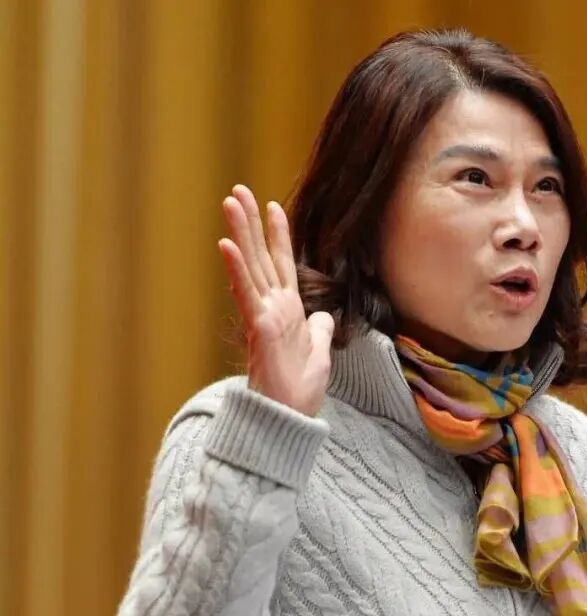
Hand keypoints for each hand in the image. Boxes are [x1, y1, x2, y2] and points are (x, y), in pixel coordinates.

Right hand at [218, 184, 334, 416]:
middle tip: (237, 190)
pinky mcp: (258, 328)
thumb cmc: (299, 391)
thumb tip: (324, 315)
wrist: (290, 418)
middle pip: (260, 256)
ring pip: (250, 266)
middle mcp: (272, 308)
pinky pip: (246, 293)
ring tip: (229, 202)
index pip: (283, 264)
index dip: (278, 235)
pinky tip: (225, 245)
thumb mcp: (319, 353)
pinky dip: (236, 269)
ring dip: (239, 233)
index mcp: (287, 311)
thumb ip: (320, 330)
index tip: (273, 206)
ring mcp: (262, 316)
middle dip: (249, 223)